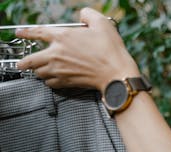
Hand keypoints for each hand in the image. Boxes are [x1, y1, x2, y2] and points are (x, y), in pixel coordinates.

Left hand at [16, 7, 139, 91]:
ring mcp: (60, 70)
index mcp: (63, 37)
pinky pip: (50, 84)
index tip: (20, 33)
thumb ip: (88, 15)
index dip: (26, 33)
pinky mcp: (66, 82)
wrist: (116, 74)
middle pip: (31, 60)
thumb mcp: (102, 23)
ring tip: (39, 71)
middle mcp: (57, 54)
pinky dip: (49, 82)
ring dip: (38, 71)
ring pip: (39, 73)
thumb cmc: (111, 50)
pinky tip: (52, 80)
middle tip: (21, 63)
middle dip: (24, 62)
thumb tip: (82, 15)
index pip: (37, 32)